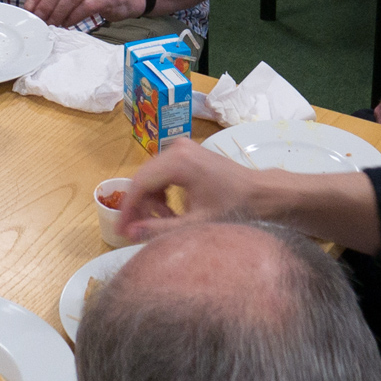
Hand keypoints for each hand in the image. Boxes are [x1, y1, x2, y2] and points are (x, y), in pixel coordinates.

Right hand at [116, 136, 261, 236]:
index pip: (139, 184)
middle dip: (141, 207)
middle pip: (143, 179)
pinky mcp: (186, 152)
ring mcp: (181, 148)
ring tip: (165, 221)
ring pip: (151, 177)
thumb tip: (129, 233)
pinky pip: (162, 173)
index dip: (128, 209)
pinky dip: (162, 192)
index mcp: (178, 162)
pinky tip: (172, 210)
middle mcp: (176, 148)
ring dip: (152, 201)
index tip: (121, 230)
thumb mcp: (196, 223)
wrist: (259, 191)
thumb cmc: (233, 206)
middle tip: (141, 231)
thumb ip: (160, 228)